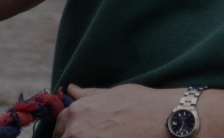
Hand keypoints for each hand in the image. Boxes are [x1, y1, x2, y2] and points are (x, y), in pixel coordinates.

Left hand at [54, 83, 183, 137]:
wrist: (164, 119)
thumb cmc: (139, 104)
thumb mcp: (111, 94)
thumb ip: (88, 96)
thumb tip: (71, 90)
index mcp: (77, 112)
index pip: (59, 130)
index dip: (68, 133)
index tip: (79, 135)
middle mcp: (76, 132)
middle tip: (96, 137)